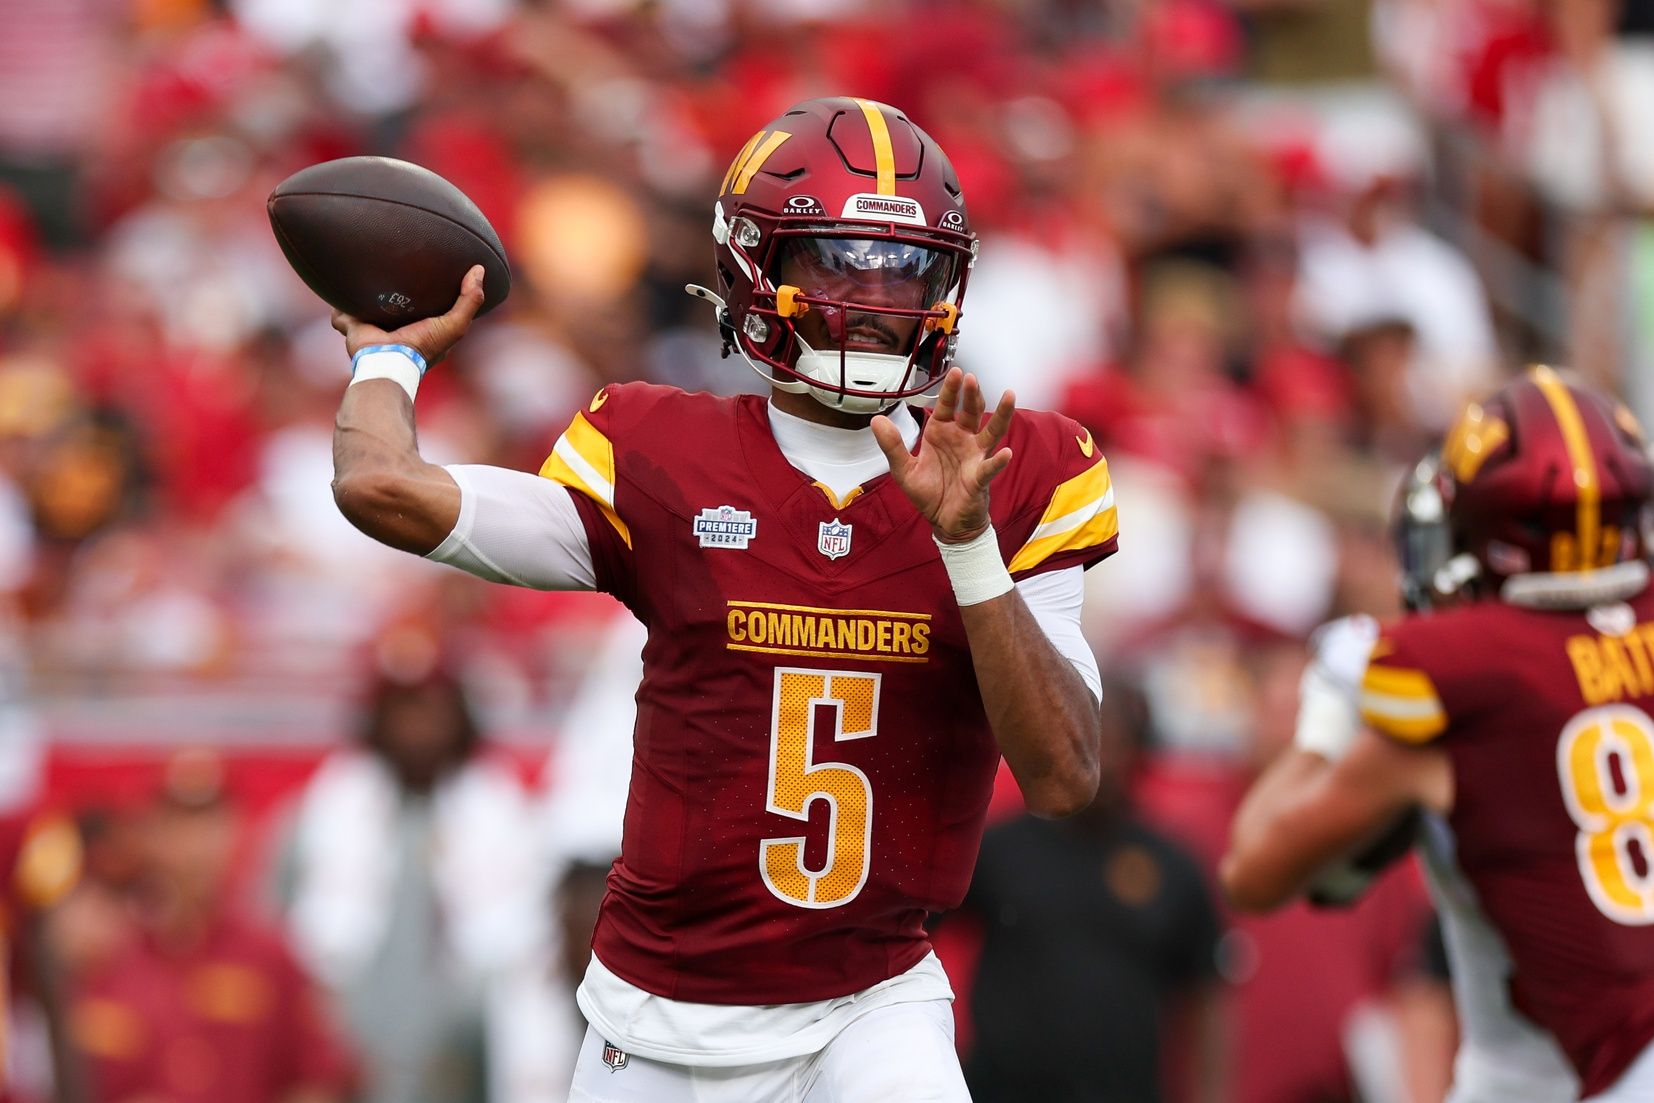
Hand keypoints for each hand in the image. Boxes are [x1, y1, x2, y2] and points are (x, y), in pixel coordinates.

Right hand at [332, 264, 485, 362]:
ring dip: (363, 297)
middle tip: (392, 270)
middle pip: (393, 305)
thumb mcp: (455, 324)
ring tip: (362, 275)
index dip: (428, 293)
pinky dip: (339, 308)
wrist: (388, 361)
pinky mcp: (352, 327)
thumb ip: (470, 299)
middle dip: (392, 292)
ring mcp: (373, 329)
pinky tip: (337, 290)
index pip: (426, 308)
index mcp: (420, 330)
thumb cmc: (423, 346)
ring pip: (365, 308)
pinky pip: (342, 314)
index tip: (431, 275)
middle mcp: (396, 329)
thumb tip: (479, 269)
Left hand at [871, 367, 1013, 542]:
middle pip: (971, 412)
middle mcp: (962, 440)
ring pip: (991, 432)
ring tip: (1008, 397)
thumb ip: (892, 445)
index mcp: (942, 433)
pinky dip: (998, 461)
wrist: (943, 521)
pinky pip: (990, 467)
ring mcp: (975, 457)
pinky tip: (1005, 453)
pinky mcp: (980, 478)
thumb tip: (877, 420)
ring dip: (1000, 415)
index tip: (955, 372)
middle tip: (971, 378)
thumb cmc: (929, 493)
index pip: (948, 406)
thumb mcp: (903, 470)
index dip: (952, 390)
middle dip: (972, 395)